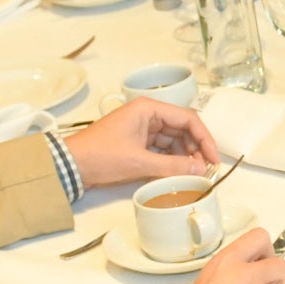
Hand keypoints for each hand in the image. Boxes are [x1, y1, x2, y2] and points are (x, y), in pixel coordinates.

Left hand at [65, 96, 219, 188]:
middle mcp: (148, 114)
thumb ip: (173, 165)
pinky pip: (163, 149)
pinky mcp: (137, 142)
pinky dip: (172, 160)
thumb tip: (200, 170)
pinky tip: (178, 172)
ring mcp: (142, 128)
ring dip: (185, 156)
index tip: (213, 159)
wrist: (71, 165)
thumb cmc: (100, 155)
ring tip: (193, 174)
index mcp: (148, 108)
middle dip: (196, 149)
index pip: (188, 118)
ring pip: (175, 140)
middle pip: (183, 129)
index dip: (205, 138)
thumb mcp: (139, 161)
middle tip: (205, 170)